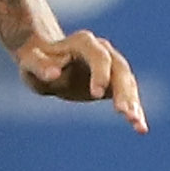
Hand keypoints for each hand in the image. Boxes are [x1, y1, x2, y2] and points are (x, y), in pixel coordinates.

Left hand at [16, 30, 147, 132]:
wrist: (47, 63)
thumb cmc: (36, 61)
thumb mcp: (30, 63)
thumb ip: (39, 66)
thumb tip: (54, 73)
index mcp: (83, 42)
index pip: (98, 55)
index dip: (100, 73)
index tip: (96, 94)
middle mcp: (103, 50)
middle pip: (120, 69)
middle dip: (123, 91)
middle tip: (124, 113)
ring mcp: (111, 66)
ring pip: (128, 82)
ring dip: (133, 102)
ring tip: (135, 124)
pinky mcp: (115, 83)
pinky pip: (129, 95)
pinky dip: (135, 110)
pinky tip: (140, 128)